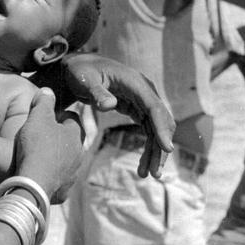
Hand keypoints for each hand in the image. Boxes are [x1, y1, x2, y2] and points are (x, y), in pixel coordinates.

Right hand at [11, 89, 84, 199]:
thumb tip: (47, 90)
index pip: (72, 118)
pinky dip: (52, 177)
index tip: (46, 118)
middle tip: (41, 137)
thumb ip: (43, 102)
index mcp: (75, 135)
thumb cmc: (36, 147)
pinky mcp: (64, 191)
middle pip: (71, 141)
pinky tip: (39, 176)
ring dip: (57, 158)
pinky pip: (60, 181)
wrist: (34, 183)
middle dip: (59, 138)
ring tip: (39, 158)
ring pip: (67, 161)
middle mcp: (79, 154)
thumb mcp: (38, 118)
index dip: (59, 116)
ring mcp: (73, 174)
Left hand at [49, 54, 174, 178]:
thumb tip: (109, 105)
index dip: (161, 127)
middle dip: (160, 147)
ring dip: (155, 152)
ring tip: (147, 175)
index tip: (166, 148)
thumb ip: (96, 92)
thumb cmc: (80, 72)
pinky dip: (148, 148)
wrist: (78, 68)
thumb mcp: (85, 80)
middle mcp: (144, 91)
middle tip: (154, 173)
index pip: (154, 107)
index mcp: (135, 82)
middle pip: (161, 121)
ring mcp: (143, 100)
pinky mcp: (138, 108)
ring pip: (157, 129)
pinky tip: (142, 166)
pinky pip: (148, 130)